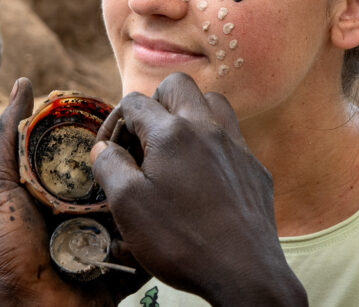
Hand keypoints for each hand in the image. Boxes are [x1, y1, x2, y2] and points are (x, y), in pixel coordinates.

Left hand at [0, 78, 148, 306]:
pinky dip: (156, 240)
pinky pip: (149, 251)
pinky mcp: (125, 270)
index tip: (135, 114)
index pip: (99, 153)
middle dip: (141, 164)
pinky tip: (166, 221)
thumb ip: (8, 134)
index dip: (115, 133)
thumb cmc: (1, 245)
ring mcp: (111, 242)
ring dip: (152, 201)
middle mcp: (92, 212)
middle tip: (160, 147)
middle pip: (124, 179)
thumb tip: (24, 82)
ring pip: (143, 212)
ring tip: (169, 181)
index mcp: (67, 189)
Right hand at [90, 73, 306, 305]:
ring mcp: (236, 146)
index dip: (113, 122)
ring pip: (213, 102)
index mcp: (172, 132)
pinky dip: (213, 143)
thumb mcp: (128, 206)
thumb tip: (104, 149)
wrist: (243, 272)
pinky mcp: (254, 168)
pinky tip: (203, 174)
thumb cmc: (181, 240)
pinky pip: (233, 137)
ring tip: (173, 146)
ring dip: (189, 113)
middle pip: (178, 86)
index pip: (134, 102)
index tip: (109, 151)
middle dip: (154, 102)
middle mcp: (208, 128)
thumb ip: (110, 166)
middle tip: (142, 137)